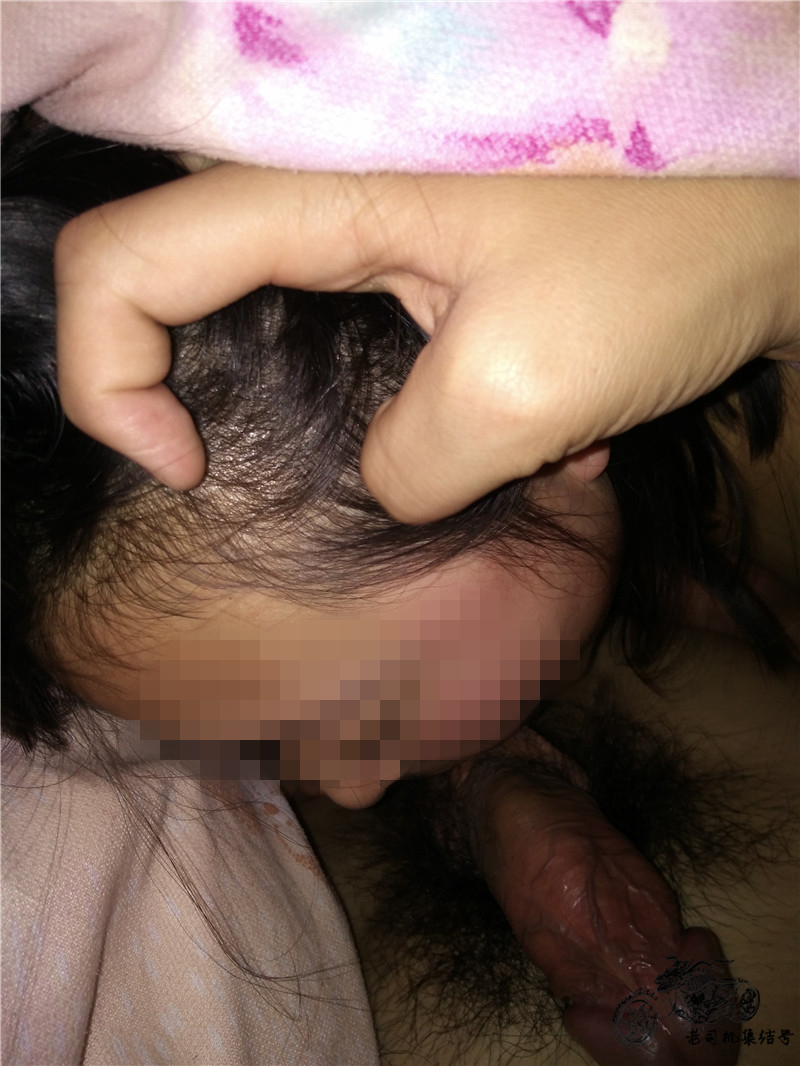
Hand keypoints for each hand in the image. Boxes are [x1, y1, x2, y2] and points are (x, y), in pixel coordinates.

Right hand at [55, 169, 797, 521]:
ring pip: (259, 332)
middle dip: (201, 402)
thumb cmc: (661, 264)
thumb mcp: (521, 392)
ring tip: (462, 450)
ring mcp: (365, 234)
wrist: (770, 221)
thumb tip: (384, 488)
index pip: (124, 263)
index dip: (107, 377)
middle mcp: (317, 201)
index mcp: (315, 193)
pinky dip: (397, 412)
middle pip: (166, 289)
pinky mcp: (414, 270)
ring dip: (335, 421)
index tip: (183, 471)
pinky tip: (509, 441)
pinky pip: (344, 348)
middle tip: (286, 479)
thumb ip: (408, 466)